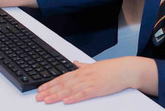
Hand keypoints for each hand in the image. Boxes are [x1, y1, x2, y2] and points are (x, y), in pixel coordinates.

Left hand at [36, 57, 157, 103]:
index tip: (41, 88)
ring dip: (57, 96)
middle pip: (63, 84)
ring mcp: (90, 83)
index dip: (50, 83)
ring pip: (70, 90)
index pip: (63, 77)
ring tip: (46, 100)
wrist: (126, 70)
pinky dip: (74, 98)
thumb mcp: (95, 65)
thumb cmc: (112, 68)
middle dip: (49, 91)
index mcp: (83, 70)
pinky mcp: (97, 89)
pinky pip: (83, 94)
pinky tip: (65, 101)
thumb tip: (75, 63)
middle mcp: (84, 76)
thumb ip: (83, 66)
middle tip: (38, 97)